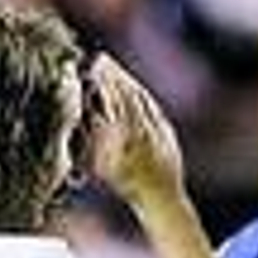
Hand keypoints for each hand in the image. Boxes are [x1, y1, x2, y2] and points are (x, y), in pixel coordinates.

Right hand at [84, 53, 186, 210]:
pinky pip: (153, 106)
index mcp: (128, 137)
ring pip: (142, 98)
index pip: (114, 100)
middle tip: (100, 59)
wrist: (161, 198)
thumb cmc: (128, 184)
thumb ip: (98, 136)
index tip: (93, 66)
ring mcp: (159, 129)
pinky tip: (132, 85)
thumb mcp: (105, 164)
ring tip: (113, 68)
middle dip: (114, 75)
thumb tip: (89, 111)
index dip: (104, 81)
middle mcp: (145, 131)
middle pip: (128, 94)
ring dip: (127, 80)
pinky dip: (141, 94)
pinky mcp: (168, 131)